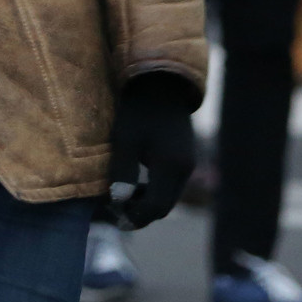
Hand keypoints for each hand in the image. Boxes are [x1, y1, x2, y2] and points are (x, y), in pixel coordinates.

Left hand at [105, 72, 199, 228]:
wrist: (161, 85)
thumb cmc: (139, 110)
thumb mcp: (125, 139)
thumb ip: (123, 171)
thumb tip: (119, 201)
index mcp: (171, 166)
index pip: (155, 207)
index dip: (134, 216)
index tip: (112, 214)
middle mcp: (185, 170)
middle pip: (164, 207)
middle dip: (140, 214)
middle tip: (114, 210)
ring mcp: (188, 165)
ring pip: (168, 199)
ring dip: (147, 204)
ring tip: (123, 198)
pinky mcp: (186, 160)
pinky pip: (171, 187)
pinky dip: (155, 192)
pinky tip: (137, 185)